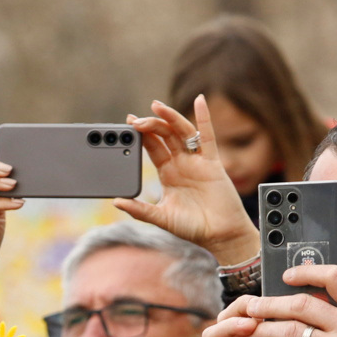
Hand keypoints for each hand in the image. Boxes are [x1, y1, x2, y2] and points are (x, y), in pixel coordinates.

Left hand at [113, 97, 260, 264]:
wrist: (220, 236)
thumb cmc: (192, 228)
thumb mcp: (161, 217)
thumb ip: (140, 210)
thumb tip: (117, 201)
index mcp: (168, 174)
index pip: (153, 148)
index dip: (141, 136)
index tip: (127, 125)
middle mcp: (182, 164)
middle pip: (165, 136)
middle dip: (150, 126)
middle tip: (135, 120)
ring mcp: (197, 161)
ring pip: (182, 132)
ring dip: (169, 118)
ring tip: (156, 106)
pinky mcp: (213, 162)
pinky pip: (208, 136)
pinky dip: (204, 118)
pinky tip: (199, 101)